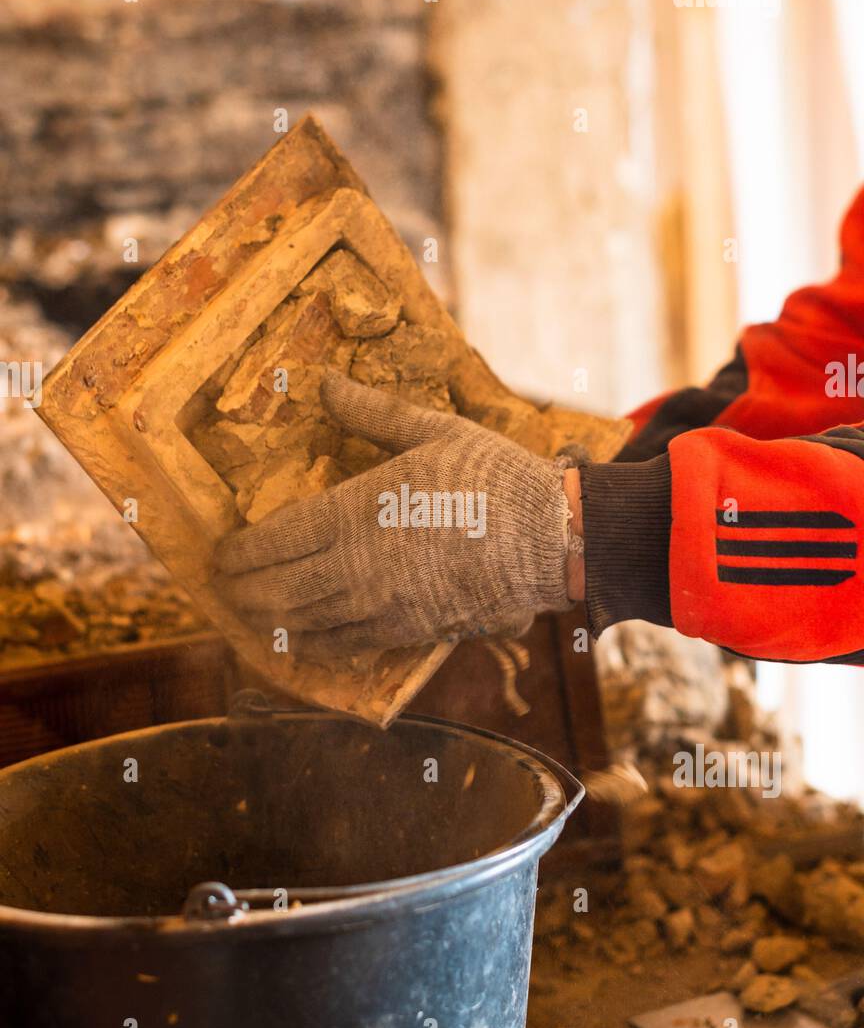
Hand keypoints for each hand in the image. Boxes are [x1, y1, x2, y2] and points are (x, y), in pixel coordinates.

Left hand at [215, 372, 574, 659]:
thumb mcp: (432, 431)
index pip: (273, 540)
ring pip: (303, 623)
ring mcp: (379, 604)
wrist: (546, 538)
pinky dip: (313, 646)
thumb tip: (325, 381)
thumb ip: (371, 413)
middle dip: (242, 592)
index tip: (220, 554)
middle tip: (223, 589)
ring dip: (269, 621)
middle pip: (277, 589)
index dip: (239, 553)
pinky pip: (345, 645)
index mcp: (353, 511)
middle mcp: (355, 566)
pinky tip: (301, 642)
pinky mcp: (407, 630)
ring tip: (249, 616)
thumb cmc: (491, 477)